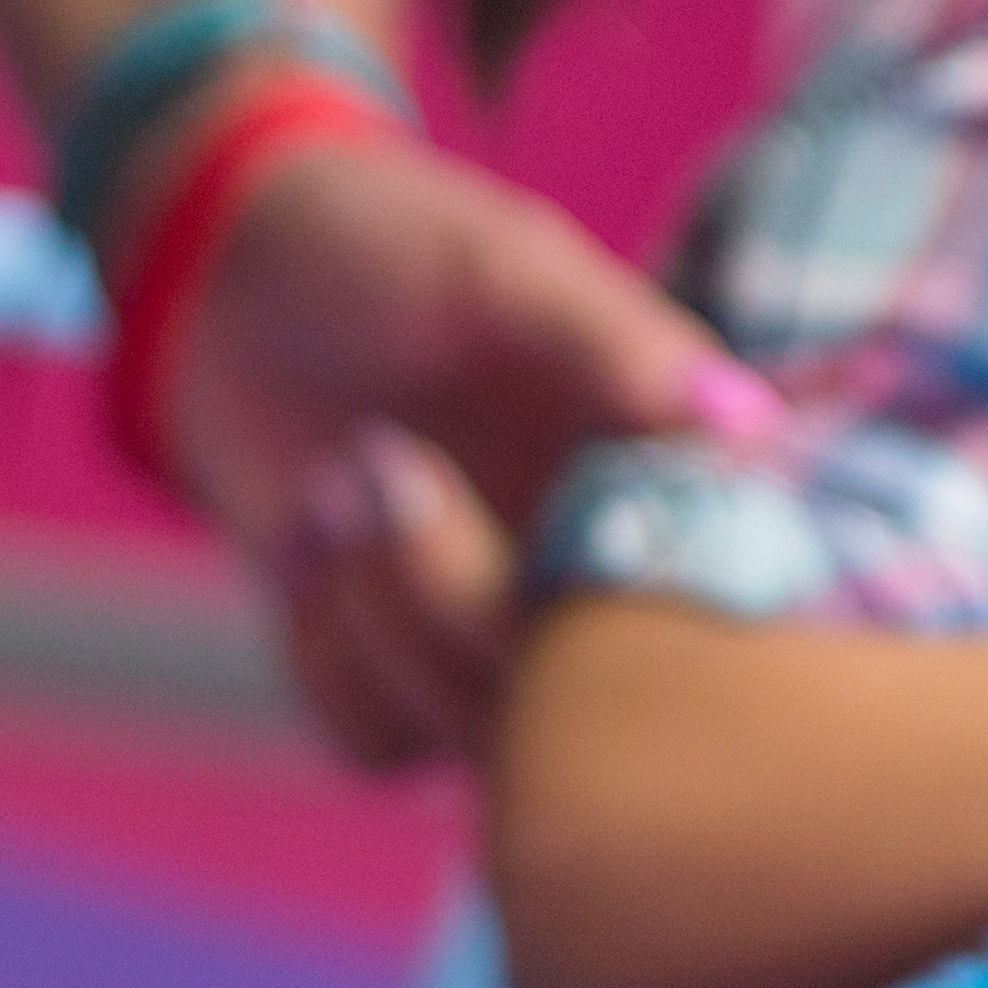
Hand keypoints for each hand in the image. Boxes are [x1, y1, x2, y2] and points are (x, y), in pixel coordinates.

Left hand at [153, 135, 783, 767]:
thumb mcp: (505, 268)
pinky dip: (325, 644)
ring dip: (381, 607)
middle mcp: (595, 585)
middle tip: (379, 459)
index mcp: (661, 483)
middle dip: (457, 588)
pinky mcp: (394, 687)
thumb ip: (617, 342)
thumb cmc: (393, 249)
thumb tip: (749, 424)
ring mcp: (497, 648)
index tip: (542, 526)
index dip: (643, 596)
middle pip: (584, 694)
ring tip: (339, 476)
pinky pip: (375, 738)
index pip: (714, 591)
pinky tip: (312, 541)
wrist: (239, 279)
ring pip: (478, 733)